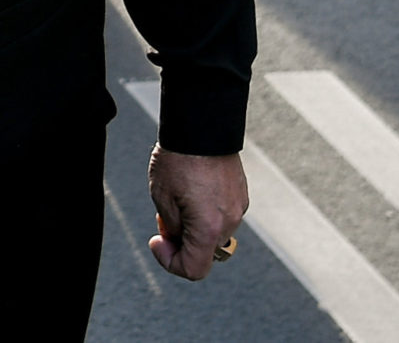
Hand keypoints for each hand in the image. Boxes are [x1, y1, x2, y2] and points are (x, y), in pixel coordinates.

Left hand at [148, 146, 247, 279]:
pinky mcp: (241, 195)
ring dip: (194, 225)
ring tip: (178, 196)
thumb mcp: (162, 197)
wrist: (201, 128)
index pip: (195, 269)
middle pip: (204, 251)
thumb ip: (173, 226)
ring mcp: (238, 209)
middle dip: (181, 240)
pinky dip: (206, 212)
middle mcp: (229, 222)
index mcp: (209, 228)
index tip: (157, 241)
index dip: (170, 262)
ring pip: (213, 232)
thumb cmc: (178, 160)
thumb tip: (179, 237)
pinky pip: (222, 215)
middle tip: (164, 216)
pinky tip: (192, 189)